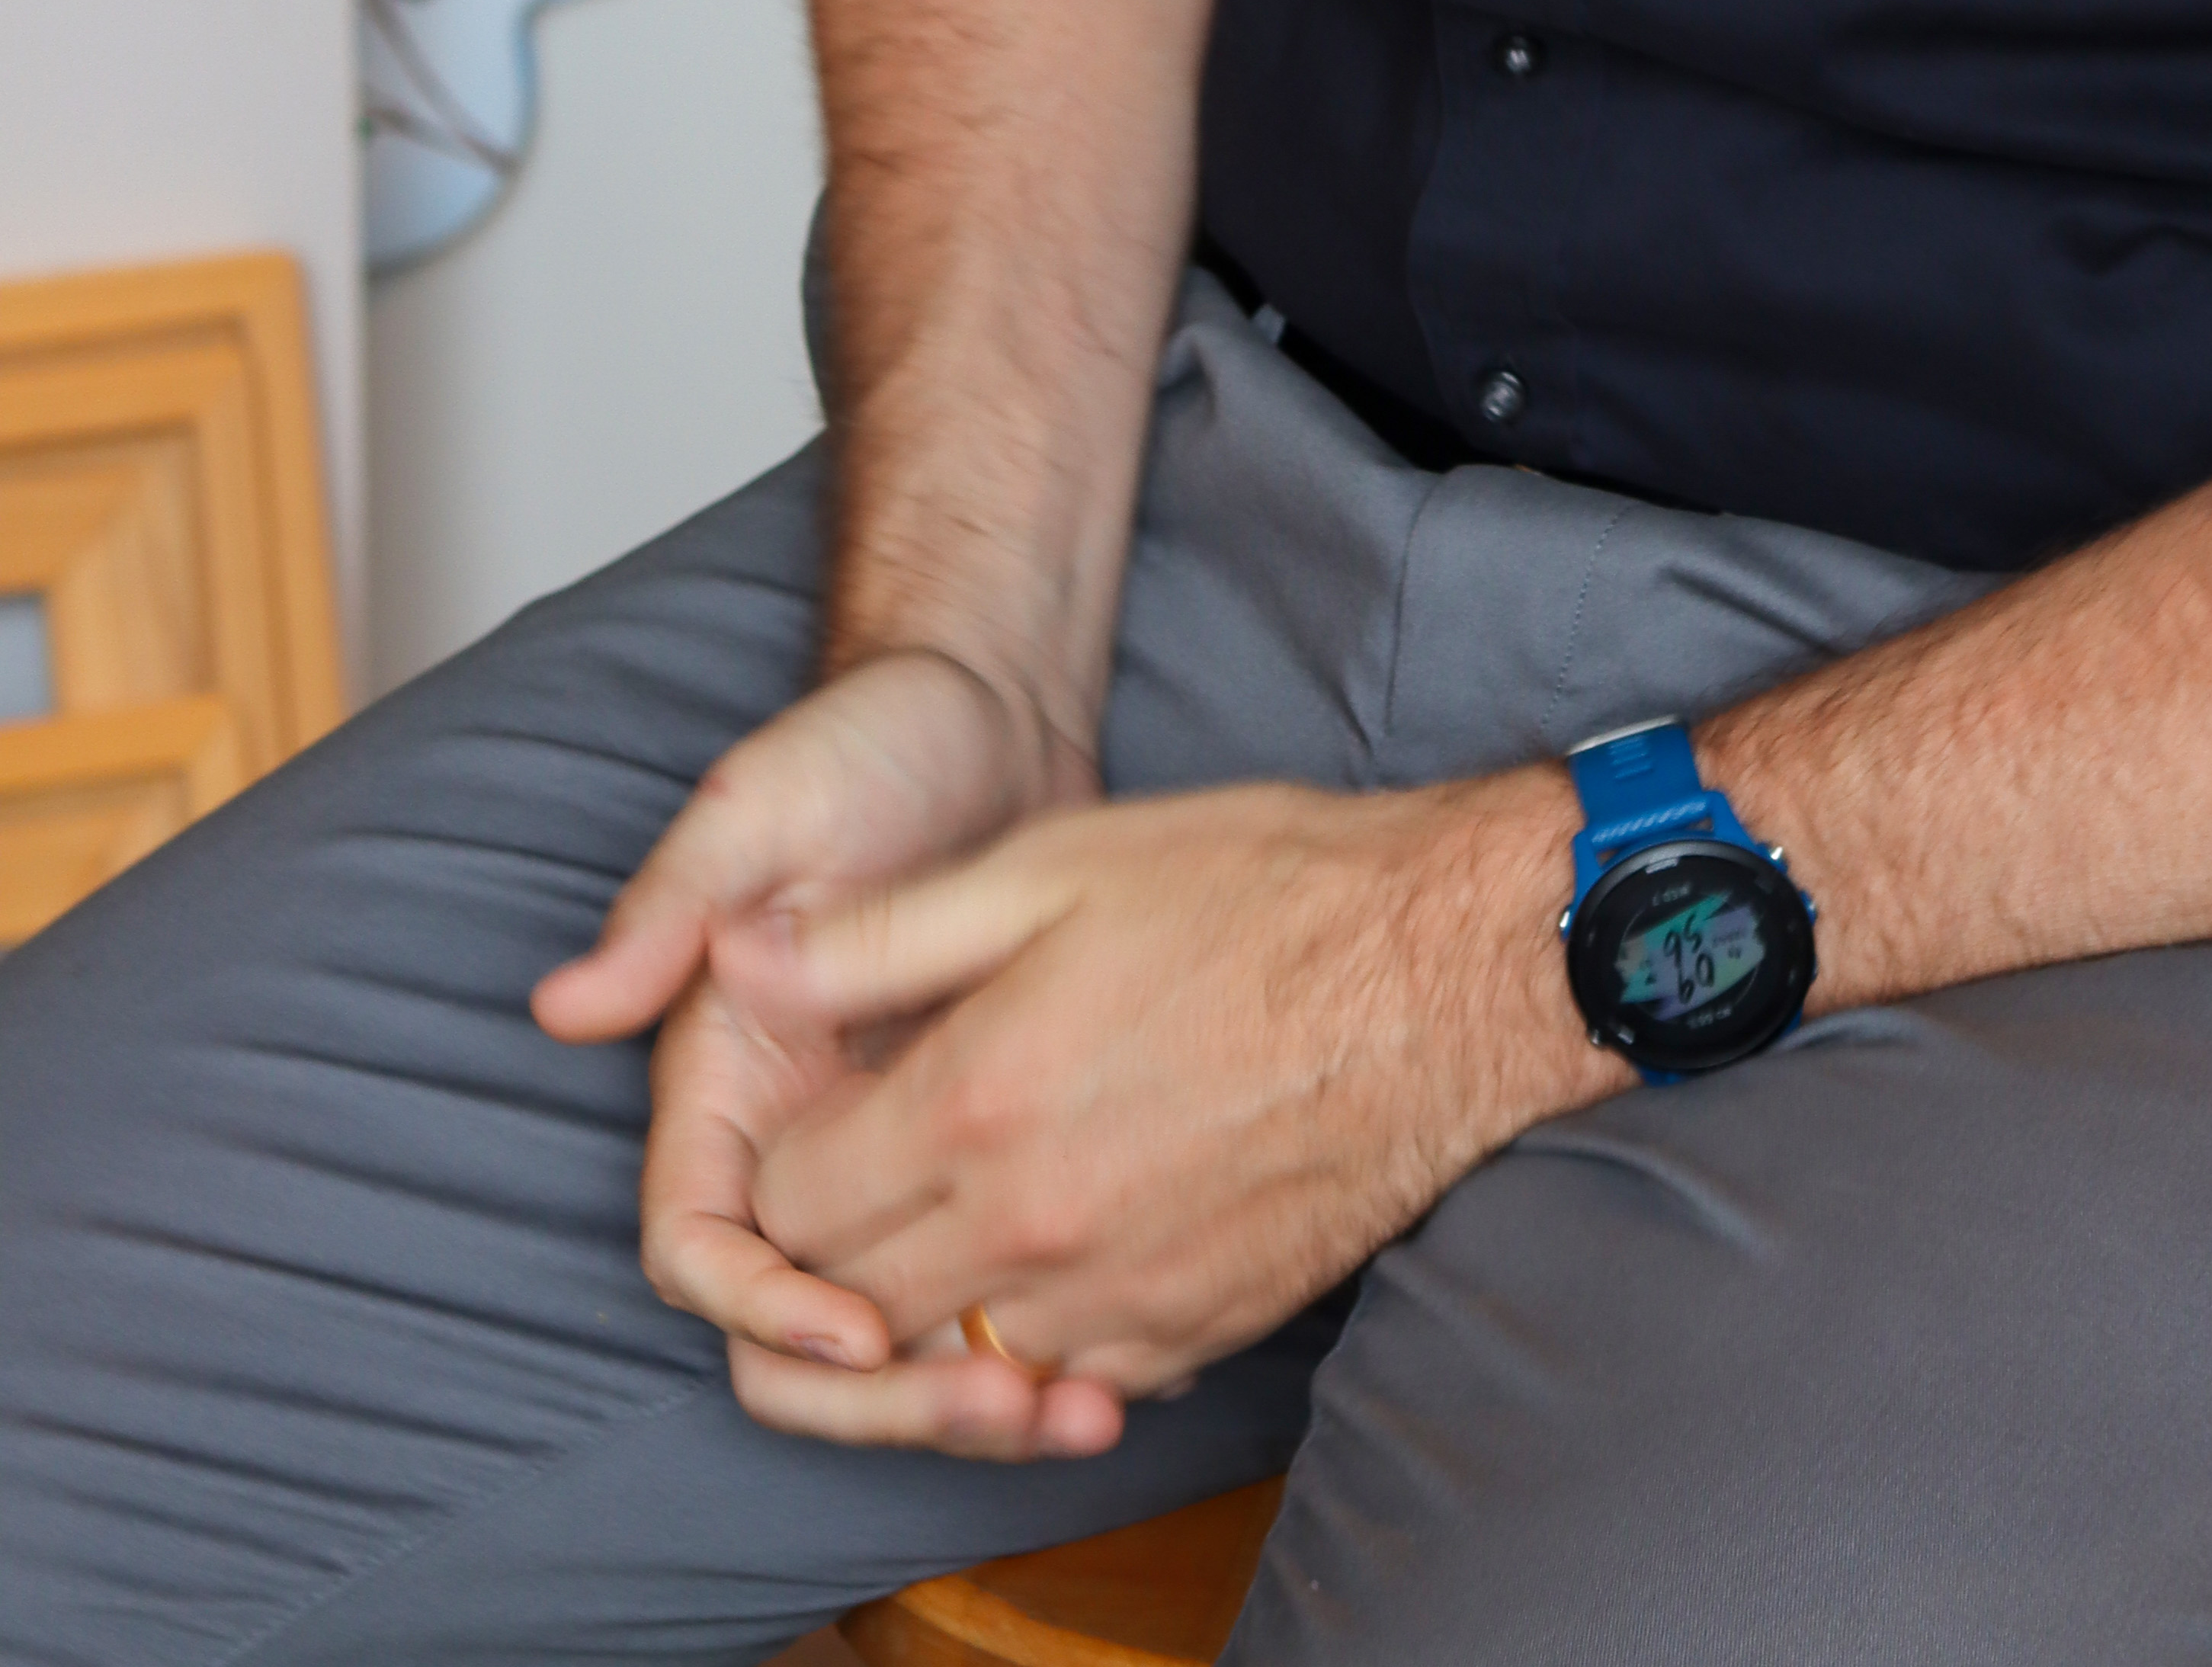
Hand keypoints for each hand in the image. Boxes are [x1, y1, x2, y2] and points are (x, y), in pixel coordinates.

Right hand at [532, 647, 1093, 1425]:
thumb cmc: (865, 742)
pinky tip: (1133, 1364)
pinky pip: (993, 1281)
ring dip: (974, 1388)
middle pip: (798, 1335)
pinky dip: (1046, 1333)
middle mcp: (794, 1144)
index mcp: (724, 1088)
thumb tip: (563, 1003)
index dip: (764, 1310)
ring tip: (1080, 1414)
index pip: (702, 1250)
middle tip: (1001, 1412)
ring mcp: (892, 1156)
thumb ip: (673, 905)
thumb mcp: (763, 805)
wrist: (995, 712)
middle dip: (883, 1397)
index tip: (852, 1333)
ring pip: (904, 1332)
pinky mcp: (986, 1150)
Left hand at [700, 765, 1615, 1459]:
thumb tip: (740, 959)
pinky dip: (1035, 1336)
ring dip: (930, 1302)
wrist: (1441, 969)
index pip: (787, 1204)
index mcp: (975, 1101)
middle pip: (851, 1298)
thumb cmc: (1256, 889)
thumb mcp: (1050, 862)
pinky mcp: (1187, 1333)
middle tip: (880, 1165)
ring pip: (949, 1355)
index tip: (829, 1110)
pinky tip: (1063, 1249)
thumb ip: (879, 935)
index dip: (783, 1159)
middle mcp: (1028, 1226)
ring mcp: (1112, 1297)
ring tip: (966, 1210)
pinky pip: (1059, 1378)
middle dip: (837, 1245)